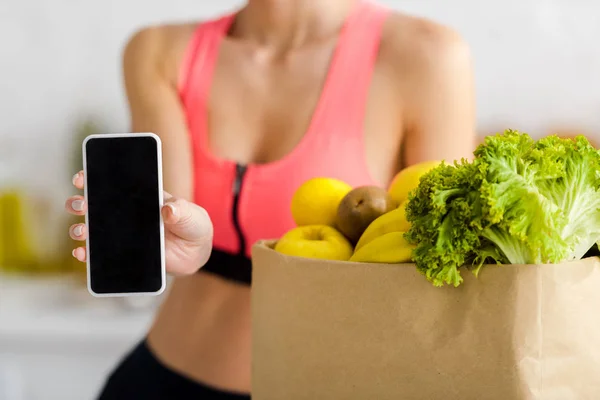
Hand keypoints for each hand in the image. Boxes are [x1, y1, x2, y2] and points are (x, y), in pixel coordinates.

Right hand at [65, 171, 213, 275]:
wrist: (195, 252)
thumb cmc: (192, 224)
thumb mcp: (191, 214)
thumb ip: (181, 210)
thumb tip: (169, 209)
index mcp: (140, 195)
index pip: (112, 183)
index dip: (93, 178)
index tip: (82, 178)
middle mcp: (125, 213)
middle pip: (94, 205)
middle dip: (80, 203)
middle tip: (80, 205)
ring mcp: (122, 234)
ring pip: (92, 229)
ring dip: (80, 229)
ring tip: (82, 231)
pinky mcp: (123, 254)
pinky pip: (100, 255)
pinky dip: (87, 254)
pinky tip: (82, 253)